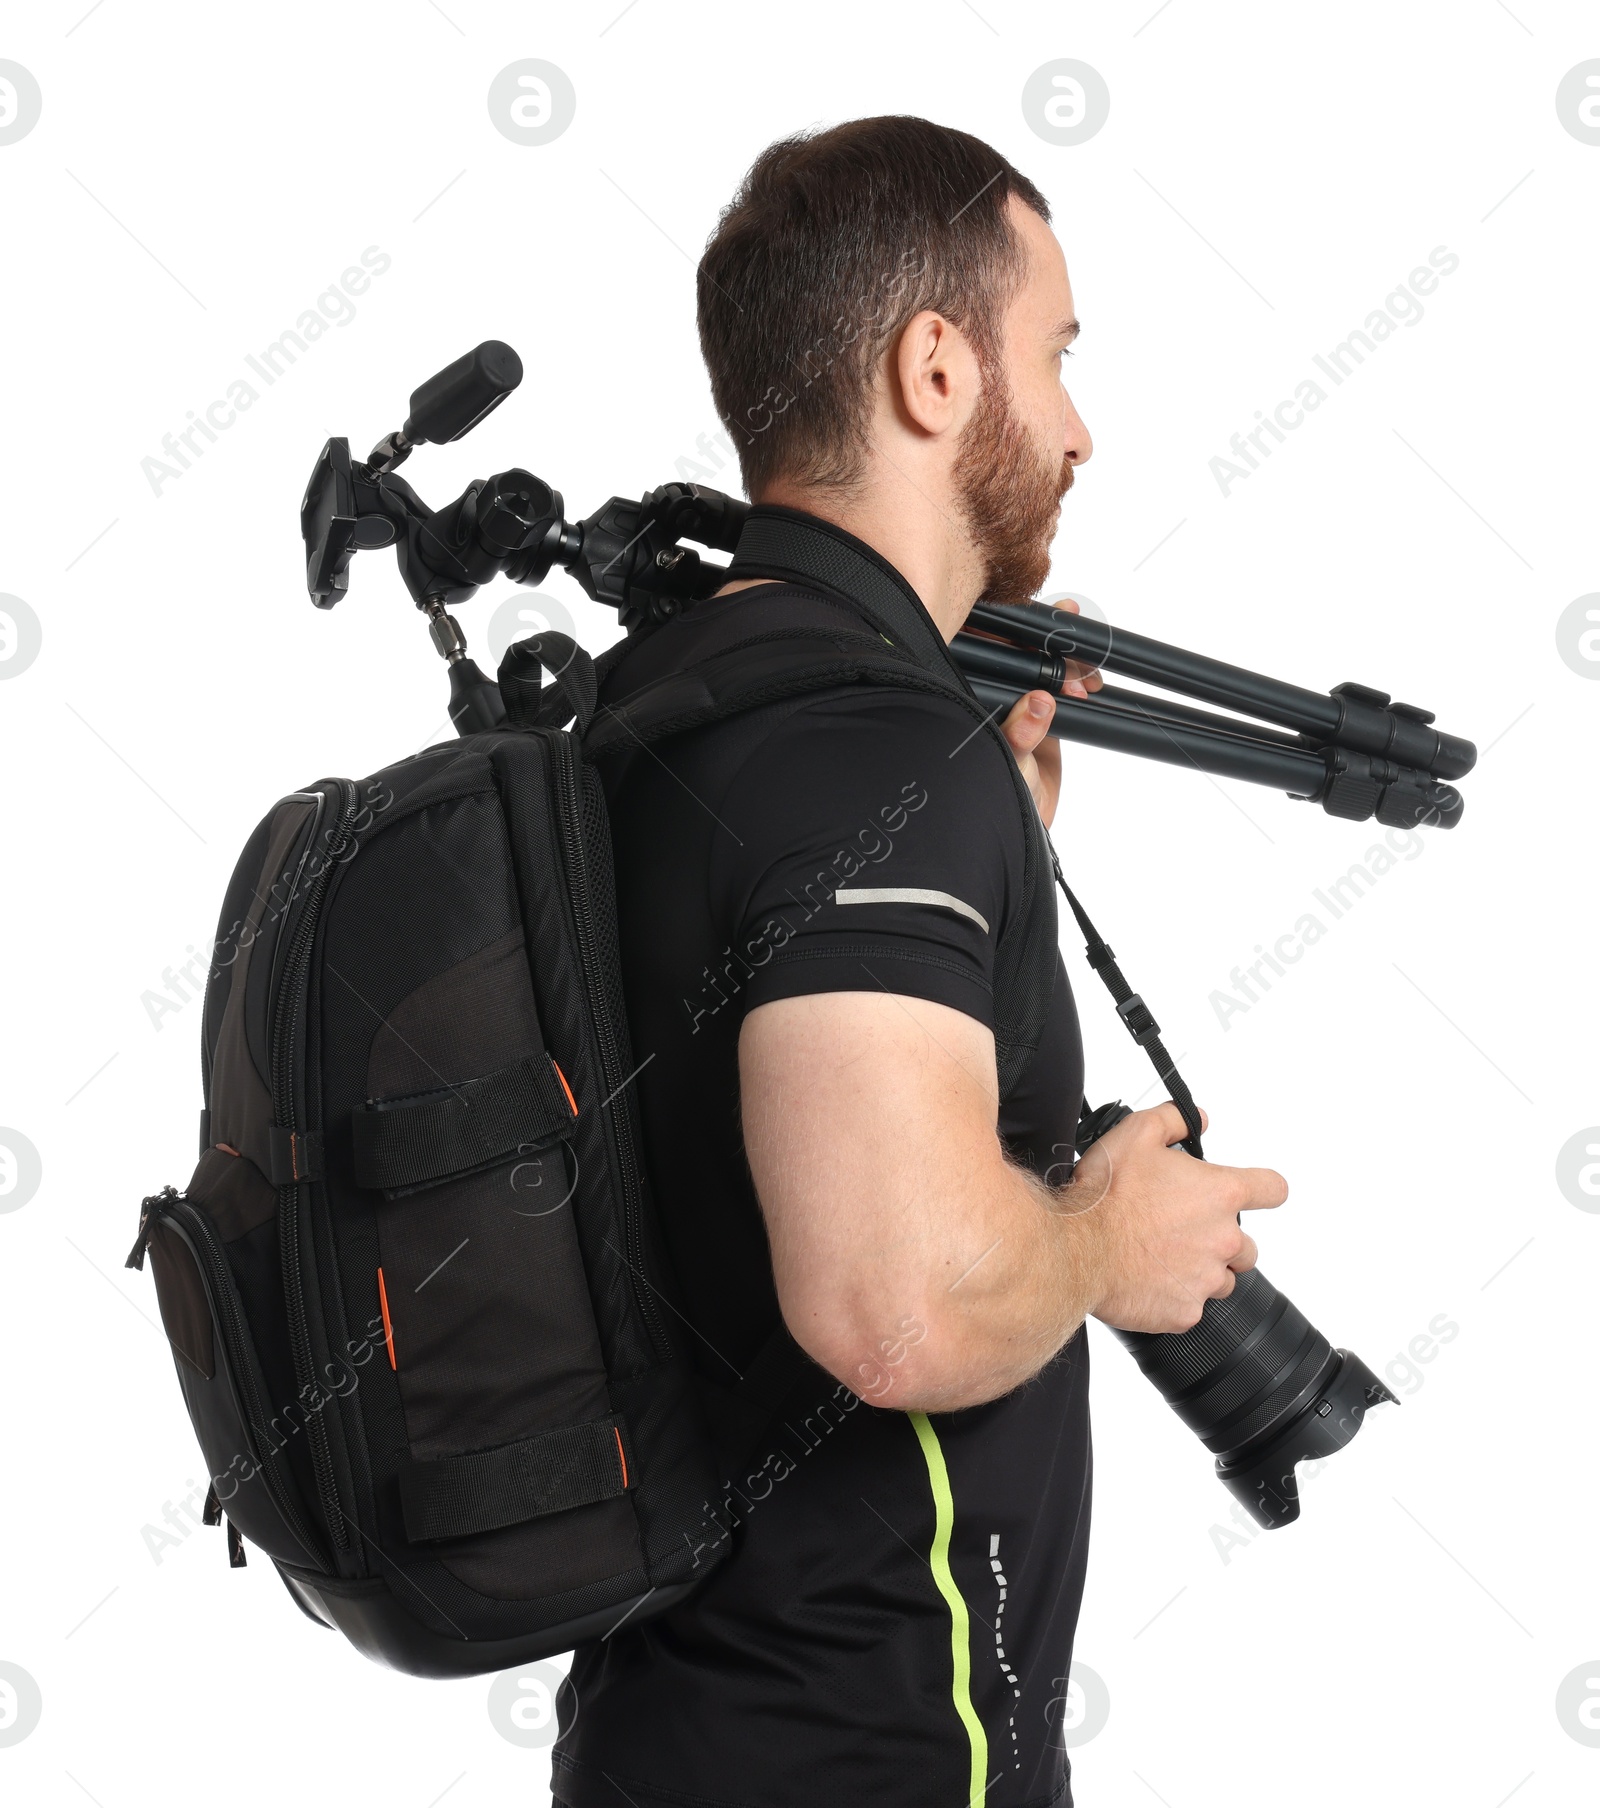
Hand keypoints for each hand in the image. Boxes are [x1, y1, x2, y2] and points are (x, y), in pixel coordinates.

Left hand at [995, 599, 1101, 828]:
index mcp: (967, 698)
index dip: (1012, 635)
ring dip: (1068, 660)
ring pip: (1041, 668)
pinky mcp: (1040, 717)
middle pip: (1017, 654)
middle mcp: (988, 696)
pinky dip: (1079, 679)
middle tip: (1074, 638)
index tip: (1040, 626)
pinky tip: (1091, 677)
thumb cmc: (994, 801)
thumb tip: (1038, 703)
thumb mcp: (1007, 767)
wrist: (1022, 834)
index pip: (986, 654)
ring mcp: (1016, 705)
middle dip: (1049, 643)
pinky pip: (1061, 690)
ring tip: (1087, 666)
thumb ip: (1020, 735)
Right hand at [1064, 1102, 1288, 1334]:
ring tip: (1161, 1257)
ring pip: (1221, 1279)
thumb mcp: (1136, 1133)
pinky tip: (1146, 1280)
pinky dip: (1173, 1296)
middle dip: (1221, 1239)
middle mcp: (1224, 1239)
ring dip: (1200, 1270)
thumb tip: (1197, 1119)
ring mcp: (1206, 1280)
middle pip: (1247, 1246)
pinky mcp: (1186, 1312)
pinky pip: (1190, 1306)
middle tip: (1180, 1231)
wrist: (1077, 1248)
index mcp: (1220, 1194)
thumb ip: (1174, 1119)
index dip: (1264, 1188)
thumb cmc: (1106, 1194)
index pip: (1273, 1189)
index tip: (1254, 1193)